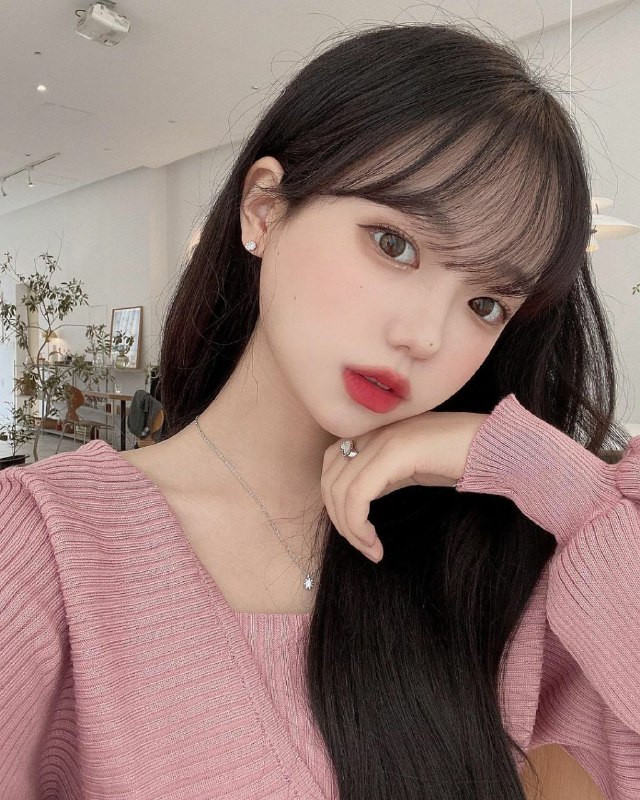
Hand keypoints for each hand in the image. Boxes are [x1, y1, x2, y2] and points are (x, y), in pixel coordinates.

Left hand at [321, 410, 489, 561]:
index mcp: (375, 432)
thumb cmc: (461, 459)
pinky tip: (376, 544)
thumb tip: (357, 503)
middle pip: (330, 479)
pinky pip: (358, 493)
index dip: (335, 503)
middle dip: (339, 520)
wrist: (497, 445)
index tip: (358, 533)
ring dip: (350, 529)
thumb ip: (383, 476)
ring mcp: (384, 438)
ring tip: (371, 550)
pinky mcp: (395, 451)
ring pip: (341, 490)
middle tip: (364, 547)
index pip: (331, 465)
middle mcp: (374, 431)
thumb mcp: (412, 468)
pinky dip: (358, 525)